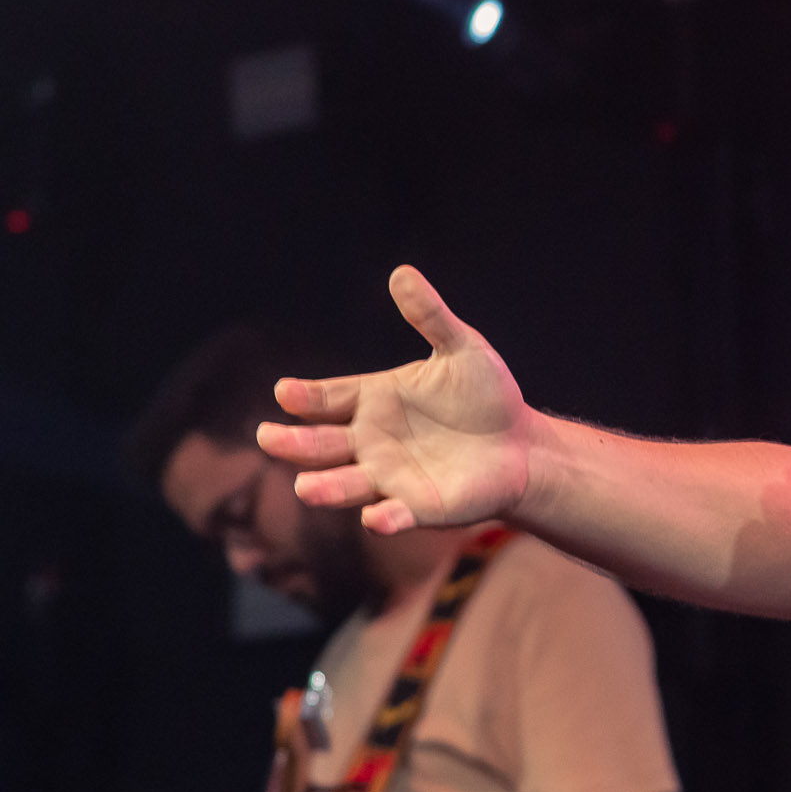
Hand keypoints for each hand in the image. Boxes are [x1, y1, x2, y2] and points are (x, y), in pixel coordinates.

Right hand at [256, 266, 534, 533]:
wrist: (521, 444)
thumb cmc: (486, 396)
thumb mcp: (461, 349)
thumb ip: (430, 317)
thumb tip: (402, 272)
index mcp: (373, 400)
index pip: (327, 397)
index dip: (305, 396)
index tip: (285, 392)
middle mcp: (369, 441)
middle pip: (319, 444)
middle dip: (293, 443)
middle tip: (268, 437)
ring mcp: (388, 477)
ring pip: (344, 485)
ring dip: (325, 488)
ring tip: (304, 488)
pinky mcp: (417, 507)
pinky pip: (394, 516)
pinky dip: (385, 519)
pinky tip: (377, 518)